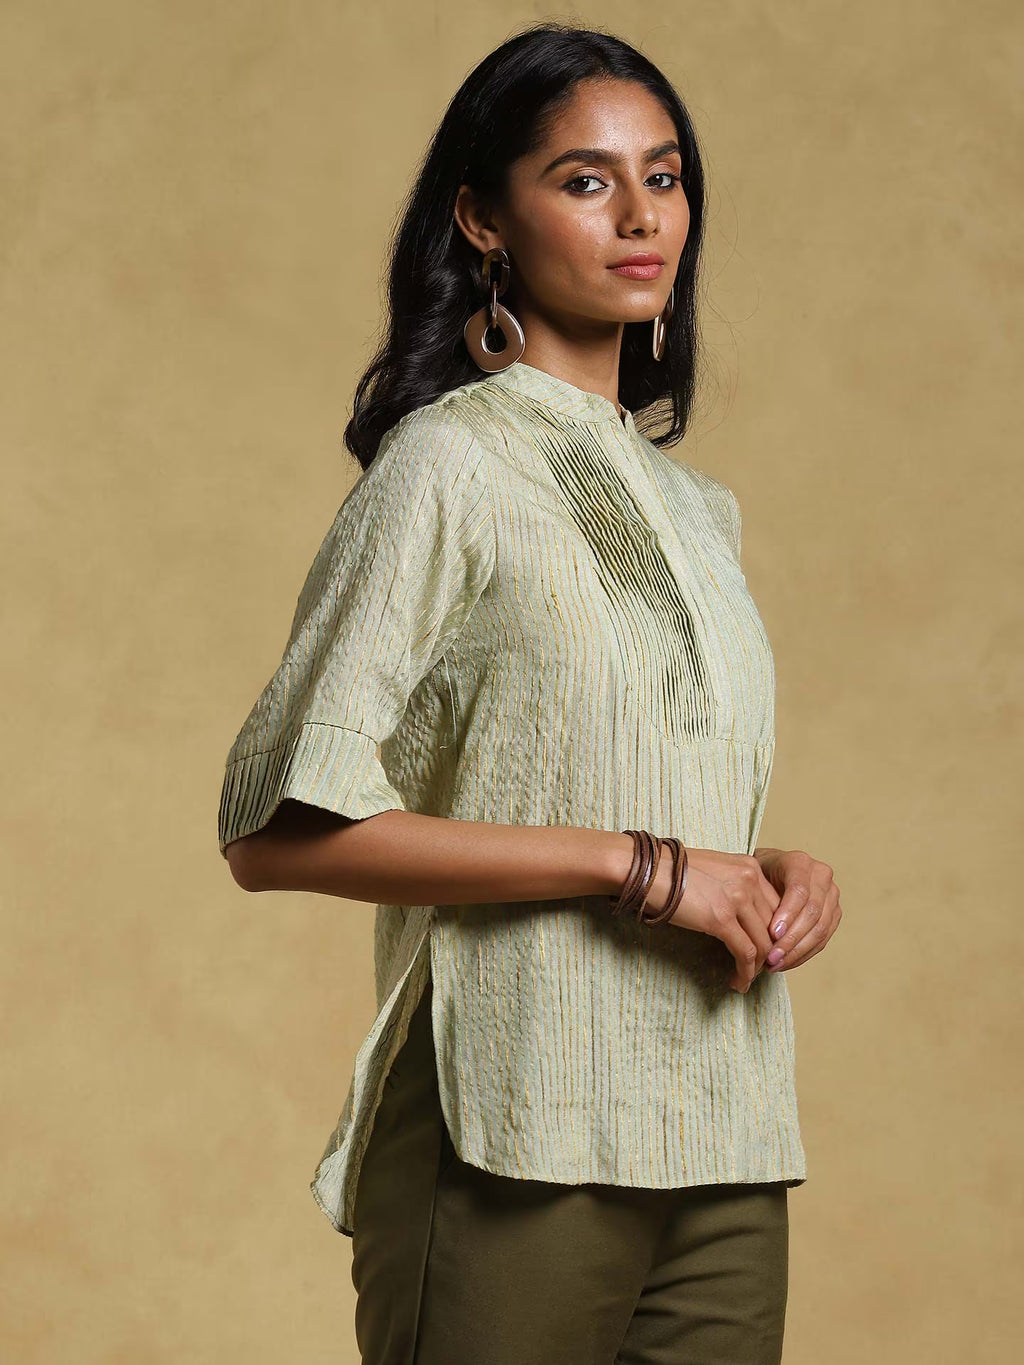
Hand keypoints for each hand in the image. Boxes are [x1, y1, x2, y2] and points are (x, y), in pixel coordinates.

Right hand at [645, 846, 781, 993]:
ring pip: (763, 943)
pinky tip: (737, 982)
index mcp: (750, 866)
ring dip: (757, 968)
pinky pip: (746, 953)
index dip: (774, 933)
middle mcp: (749, 880)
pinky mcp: (721, 919)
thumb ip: (734, 886)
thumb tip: (742, 917)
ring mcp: (737, 899)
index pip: (777, 906)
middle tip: (758, 970)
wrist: (647, 869)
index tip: (765, 950)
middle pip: (774, 926)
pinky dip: (745, 972)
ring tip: (745, 980)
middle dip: (769, 953)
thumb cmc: (671, 871)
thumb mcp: (714, 870)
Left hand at [753, 847, 842, 973]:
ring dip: (797, 951)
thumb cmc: (755, 876)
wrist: (768, 873)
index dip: (787, 914)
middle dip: (791, 939)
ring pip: (820, 929)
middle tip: (771, 957)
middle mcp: (821, 875)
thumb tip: (762, 932)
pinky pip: (823, 939)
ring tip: (775, 964)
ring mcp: (831, 895)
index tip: (772, 934)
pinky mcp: (834, 914)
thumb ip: (759, 897)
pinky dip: (803, 954)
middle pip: (812, 912)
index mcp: (799, 862)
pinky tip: (785, 963)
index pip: (799, 891)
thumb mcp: (752, 878)